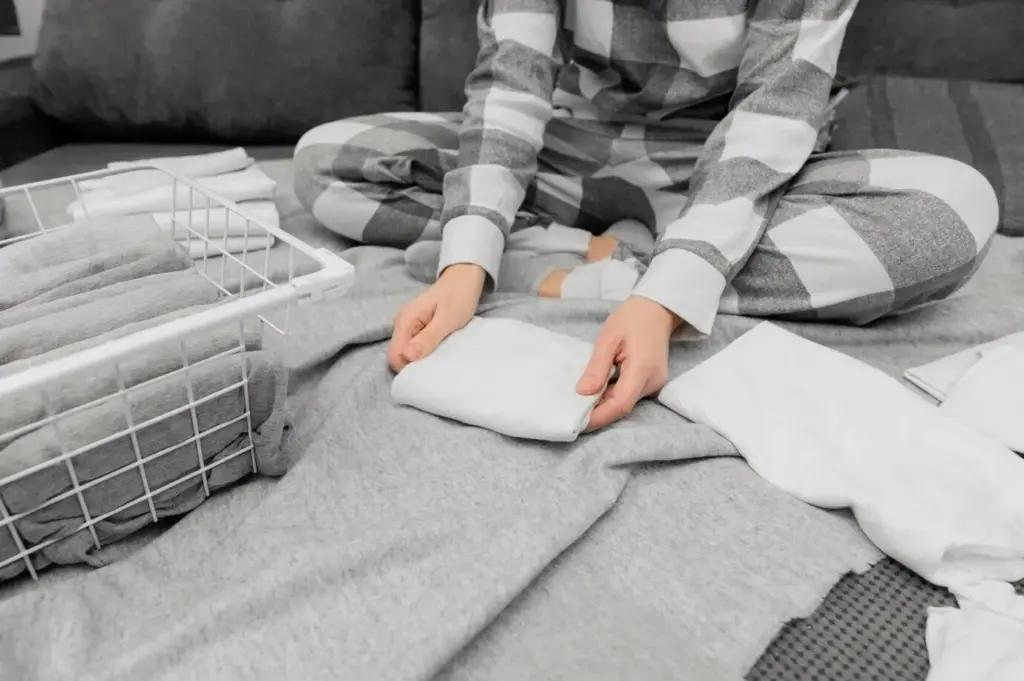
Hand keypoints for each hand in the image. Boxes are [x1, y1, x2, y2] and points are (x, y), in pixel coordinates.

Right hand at [388, 264, 485, 371]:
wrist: (465, 277)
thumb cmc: (459, 296)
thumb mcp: (447, 320)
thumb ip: (427, 338)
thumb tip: (407, 357)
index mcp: (405, 321)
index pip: (395, 356)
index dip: (409, 367)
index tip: (430, 369)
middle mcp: (402, 323)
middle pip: (398, 355)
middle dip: (414, 364)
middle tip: (437, 363)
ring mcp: (408, 324)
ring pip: (406, 351)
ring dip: (420, 358)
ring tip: (440, 356)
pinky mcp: (416, 325)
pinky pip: (414, 345)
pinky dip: (424, 351)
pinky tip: (439, 349)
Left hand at [576, 296, 681, 430]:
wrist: (657, 309)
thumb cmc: (632, 318)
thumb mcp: (608, 338)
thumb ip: (597, 367)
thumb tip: (582, 392)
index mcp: (642, 370)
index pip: (620, 404)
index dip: (598, 417)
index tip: (577, 422)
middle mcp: (652, 382)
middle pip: (622, 407)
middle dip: (598, 414)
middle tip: (571, 414)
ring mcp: (654, 383)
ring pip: (625, 402)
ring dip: (603, 405)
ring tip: (578, 405)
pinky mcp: (650, 381)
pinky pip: (628, 394)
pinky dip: (611, 396)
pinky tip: (595, 393)